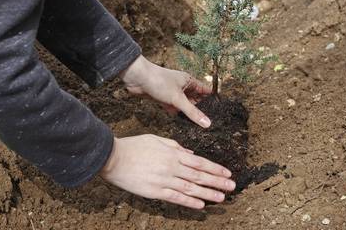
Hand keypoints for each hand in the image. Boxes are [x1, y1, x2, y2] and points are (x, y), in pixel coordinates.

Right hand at [100, 135, 235, 208]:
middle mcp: (172, 167)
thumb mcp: (157, 139)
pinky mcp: (155, 191)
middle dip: (217, 181)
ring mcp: (164, 180)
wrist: (113, 157)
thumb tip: (191, 154)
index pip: (200, 162)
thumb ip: (176, 147)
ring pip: (191, 188)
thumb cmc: (135, 146)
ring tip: (221, 198)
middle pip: (199, 176)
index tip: (227, 173)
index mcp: (174, 154)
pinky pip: (175, 198)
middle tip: (232, 186)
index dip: (215, 168)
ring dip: (208, 193)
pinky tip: (200, 205)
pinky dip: (189, 202)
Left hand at [120, 55, 211, 127]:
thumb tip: (207, 123)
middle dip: (201, 109)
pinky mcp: (163, 99)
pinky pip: (174, 108)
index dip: (212, 99)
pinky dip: (177, 114)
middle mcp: (182, 86)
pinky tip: (182, 123)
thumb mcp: (178, 98)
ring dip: (188, 113)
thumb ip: (192, 112)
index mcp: (189, 81)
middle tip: (209, 123)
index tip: (220, 111)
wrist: (137, 78)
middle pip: (195, 99)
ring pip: (184, 105)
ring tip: (198, 126)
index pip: (205, 90)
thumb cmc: (158, 81)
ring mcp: (172, 93)